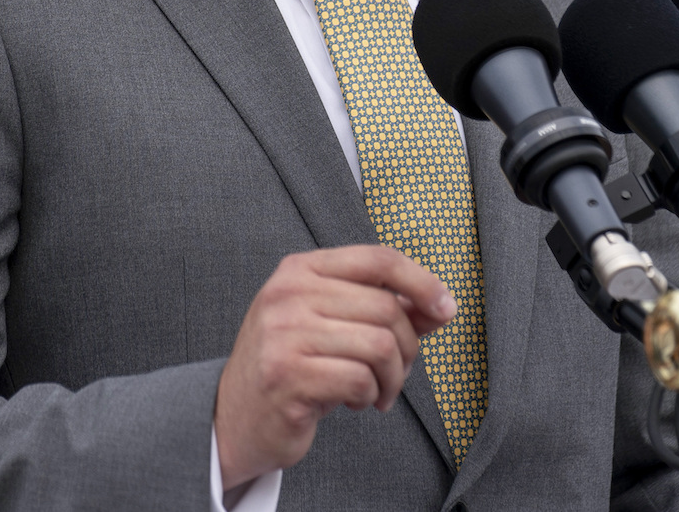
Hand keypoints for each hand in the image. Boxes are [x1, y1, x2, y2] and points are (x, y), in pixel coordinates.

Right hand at [213, 245, 453, 490]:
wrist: (232, 418)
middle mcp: (288, 294)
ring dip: (392, 379)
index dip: (421, 282)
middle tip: (397, 373)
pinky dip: (370, 396)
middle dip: (408, 348)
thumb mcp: (331, 325)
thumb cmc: (291, 367)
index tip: (446, 308)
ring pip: (380, 346)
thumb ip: (382, 310)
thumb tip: (439, 306)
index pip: (378, 259)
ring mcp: (283, 334)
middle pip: (386, 308)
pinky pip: (360, 380)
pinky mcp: (287, 376)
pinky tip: (354, 402)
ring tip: (377, 391)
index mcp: (300, 270)